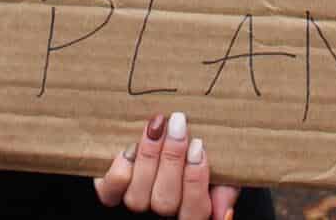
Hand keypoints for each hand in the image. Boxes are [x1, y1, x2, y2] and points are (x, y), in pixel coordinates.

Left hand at [93, 113, 238, 219]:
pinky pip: (110, 192)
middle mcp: (161, 214)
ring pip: (138, 197)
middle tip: (178, 124)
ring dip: (148, 157)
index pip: (196, 211)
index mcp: (190, 212)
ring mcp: (136, 203)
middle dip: (172, 160)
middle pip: (165, 202)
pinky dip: (119, 171)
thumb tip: (224, 210)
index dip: (196, 180)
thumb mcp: (221, 172)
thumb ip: (225, 188)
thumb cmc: (197, 158)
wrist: (166, 143)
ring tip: (157, 126)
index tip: (199, 146)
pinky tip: (130, 149)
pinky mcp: (111, 192)